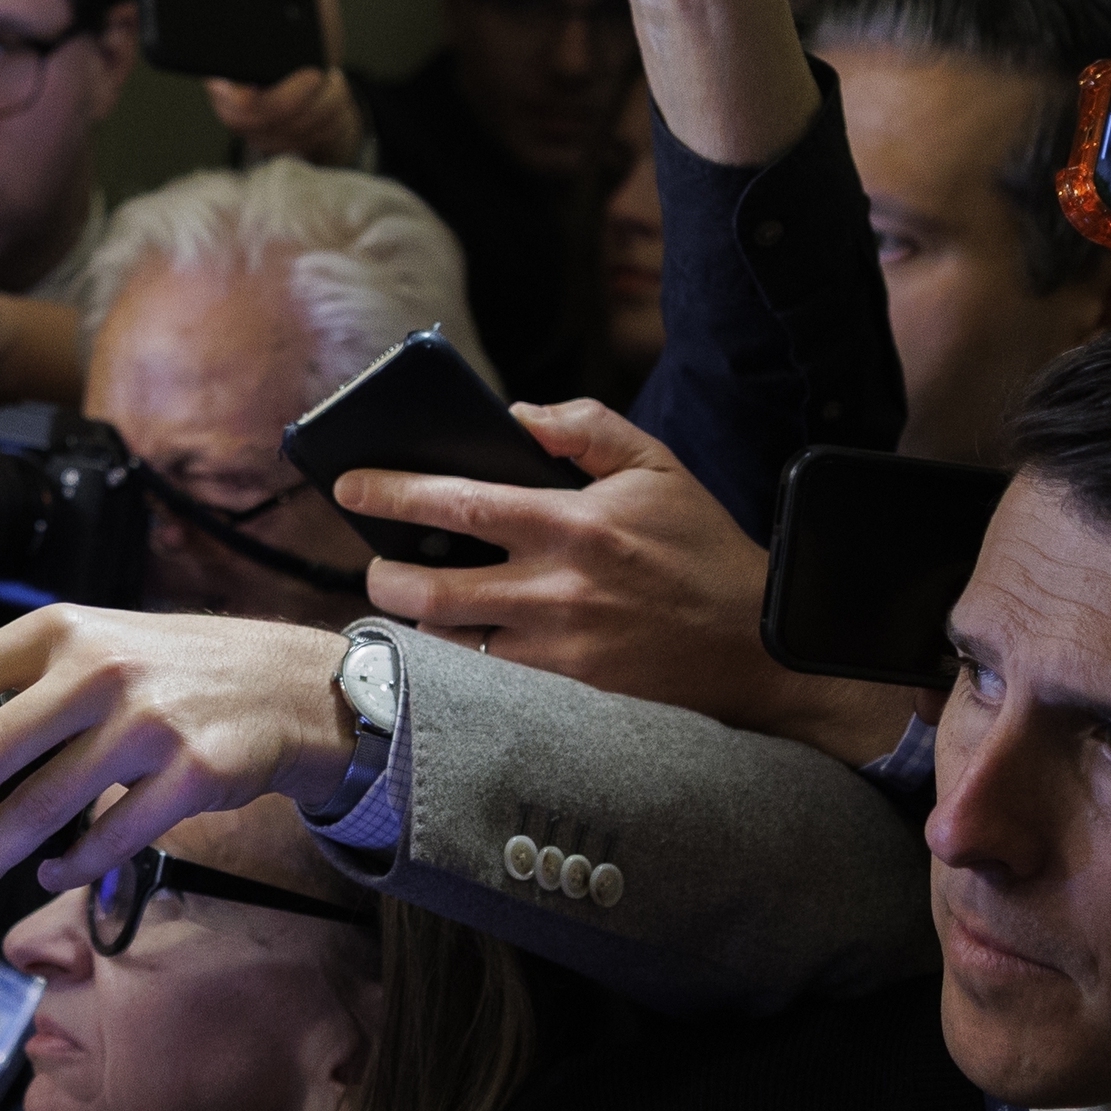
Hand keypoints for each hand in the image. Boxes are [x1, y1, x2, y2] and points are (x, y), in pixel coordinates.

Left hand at [0, 608, 353, 888]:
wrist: (288, 683)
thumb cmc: (167, 669)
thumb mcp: (92, 645)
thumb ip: (20, 683)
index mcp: (56, 631)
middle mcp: (97, 670)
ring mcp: (148, 724)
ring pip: (45, 804)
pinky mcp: (192, 775)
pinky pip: (111, 836)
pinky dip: (71, 862)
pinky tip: (50, 870)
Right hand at [204, 0, 364, 167]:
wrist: (326, 78)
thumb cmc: (307, 37)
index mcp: (227, 65)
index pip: (216, 87)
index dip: (227, 91)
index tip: (248, 82)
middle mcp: (235, 101)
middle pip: (245, 118)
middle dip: (288, 101)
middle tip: (317, 75)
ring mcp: (259, 127)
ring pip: (282, 131)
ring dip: (318, 105)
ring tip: (329, 79)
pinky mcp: (284, 143)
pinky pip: (306, 139)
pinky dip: (330, 115)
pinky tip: (333, 94)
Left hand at [342, 399, 917, 763]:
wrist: (763, 646)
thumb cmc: (701, 549)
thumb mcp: (656, 466)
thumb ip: (584, 427)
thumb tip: (515, 414)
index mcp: (572, 524)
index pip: (456, 501)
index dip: (390, 492)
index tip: (347, 484)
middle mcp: (556, 590)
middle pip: (429, 588)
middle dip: (384, 574)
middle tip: (378, 562)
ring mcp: (559, 650)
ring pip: (450, 641)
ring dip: (420, 620)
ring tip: (415, 599)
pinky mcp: (568, 695)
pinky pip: (487, 679)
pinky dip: (462, 661)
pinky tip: (459, 640)